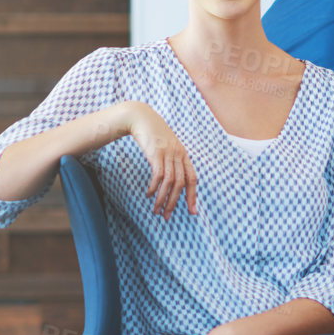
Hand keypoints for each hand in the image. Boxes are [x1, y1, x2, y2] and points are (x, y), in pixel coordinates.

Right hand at [122, 101, 198, 218]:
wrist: (141, 117)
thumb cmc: (153, 134)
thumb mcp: (166, 147)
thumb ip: (171, 160)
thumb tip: (171, 179)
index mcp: (183, 155)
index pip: (192, 179)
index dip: (193, 196)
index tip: (192, 212)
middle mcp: (178, 155)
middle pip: (181, 184)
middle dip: (175, 203)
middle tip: (168, 217)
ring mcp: (168, 153)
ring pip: (170, 182)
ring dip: (163, 199)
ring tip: (157, 211)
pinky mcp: (156, 152)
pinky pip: (159, 174)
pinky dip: (155, 187)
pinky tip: (150, 195)